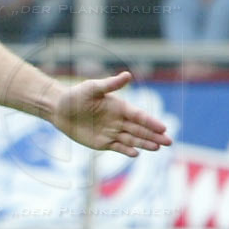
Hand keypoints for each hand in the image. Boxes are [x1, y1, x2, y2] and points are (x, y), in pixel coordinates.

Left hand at [50, 70, 171, 157]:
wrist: (60, 109)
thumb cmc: (76, 96)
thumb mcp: (93, 88)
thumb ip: (110, 84)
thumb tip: (128, 75)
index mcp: (120, 107)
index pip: (139, 116)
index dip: (151, 122)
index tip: (163, 127)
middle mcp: (119, 120)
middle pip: (140, 129)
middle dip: (154, 135)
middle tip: (169, 142)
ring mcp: (112, 132)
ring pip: (132, 139)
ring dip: (144, 143)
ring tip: (158, 148)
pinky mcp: (102, 142)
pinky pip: (117, 147)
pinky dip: (127, 150)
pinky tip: (136, 153)